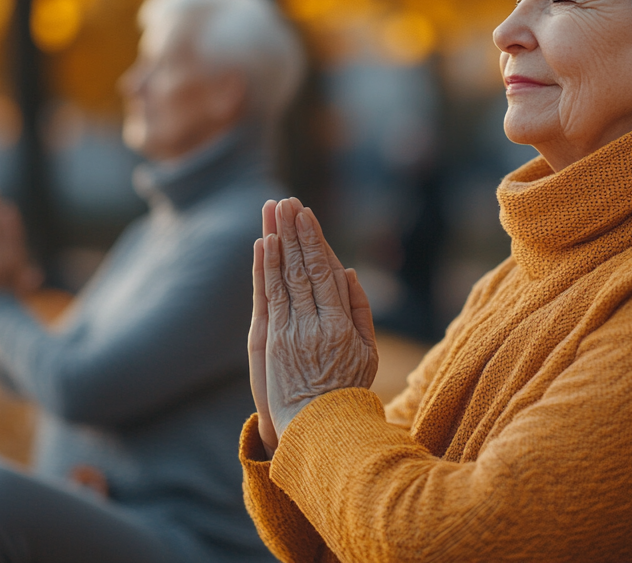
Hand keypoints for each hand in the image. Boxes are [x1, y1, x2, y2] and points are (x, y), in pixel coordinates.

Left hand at [249, 198, 376, 455]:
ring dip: (277, 240)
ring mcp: (289, 332)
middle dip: (294, 231)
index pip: (326, 272)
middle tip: (287, 200)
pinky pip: (267, 298)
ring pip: (283, 277)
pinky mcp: (270, 341)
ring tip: (272, 211)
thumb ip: (360, 310)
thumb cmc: (347, 390)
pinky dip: (264, 269)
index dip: (315, 240)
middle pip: (303, 268)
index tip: (307, 213)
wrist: (317, 430)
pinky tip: (263, 244)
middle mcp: (314, 324)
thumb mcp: (368, 353)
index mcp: (342, 325)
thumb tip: (348, 272)